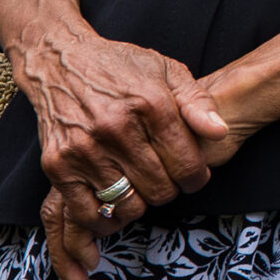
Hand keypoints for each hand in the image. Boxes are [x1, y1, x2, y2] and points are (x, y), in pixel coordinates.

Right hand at [13, 10, 224, 263]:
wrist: (59, 62)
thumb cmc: (119, 67)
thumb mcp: (167, 70)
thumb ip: (198, 102)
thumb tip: (220, 132)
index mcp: (150, 105)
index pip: (187, 165)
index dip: (196, 177)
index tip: (192, 174)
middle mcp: (116, 129)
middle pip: (160, 190)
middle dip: (170, 189)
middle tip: (164, 177)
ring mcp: (84, 149)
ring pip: (128, 206)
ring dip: (140, 203)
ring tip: (140, 186)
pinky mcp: (58, 165)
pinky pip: (87, 212)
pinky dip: (105, 217)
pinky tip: (113, 201)